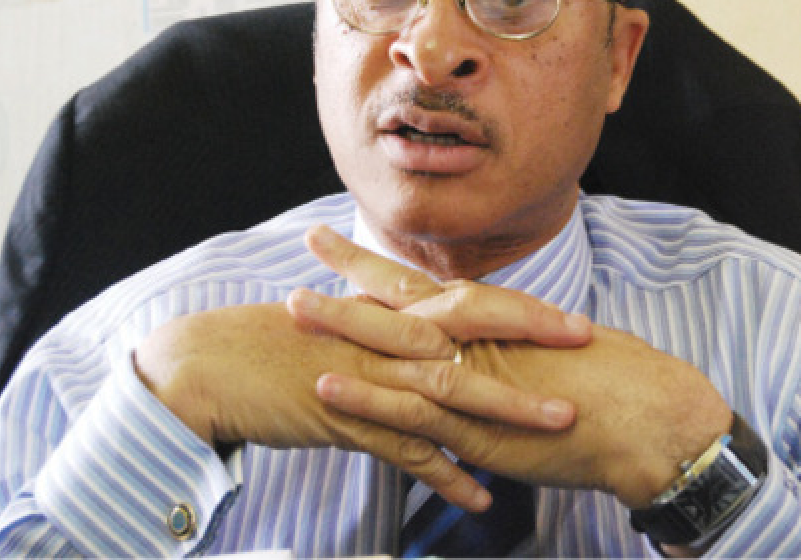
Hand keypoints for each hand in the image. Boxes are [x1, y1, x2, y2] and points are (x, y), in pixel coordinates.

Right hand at [134, 227, 592, 510]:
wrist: (211, 363)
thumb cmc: (277, 342)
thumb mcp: (342, 325)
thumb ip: (389, 328)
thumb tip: (432, 335)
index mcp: (390, 312)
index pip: (470, 302)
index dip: (525, 309)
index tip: (574, 320)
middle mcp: (387, 338)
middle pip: (474, 334)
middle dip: (534, 339)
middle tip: (588, 347)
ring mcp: (369, 379)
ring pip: (451, 393)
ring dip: (509, 412)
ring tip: (561, 427)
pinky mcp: (347, 420)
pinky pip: (405, 452)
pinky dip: (445, 476)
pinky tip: (481, 498)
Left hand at [297, 226, 732, 508]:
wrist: (654, 417)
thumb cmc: (622, 387)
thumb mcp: (559, 359)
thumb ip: (517, 358)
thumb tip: (497, 363)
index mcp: (497, 324)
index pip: (431, 286)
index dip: (386, 266)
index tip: (350, 247)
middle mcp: (480, 341)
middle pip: (404, 297)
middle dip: (353, 270)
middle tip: (310, 241)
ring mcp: (475, 379)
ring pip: (396, 344)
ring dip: (343, 325)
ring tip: (294, 308)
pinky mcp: (478, 426)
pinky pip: (412, 409)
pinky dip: (367, 396)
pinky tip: (328, 385)